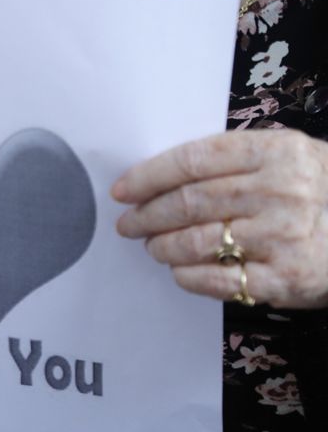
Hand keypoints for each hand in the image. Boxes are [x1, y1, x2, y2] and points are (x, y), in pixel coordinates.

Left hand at [112, 129, 327, 307]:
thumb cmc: (319, 190)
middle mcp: (280, 191)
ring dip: (162, 247)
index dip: (148, 176)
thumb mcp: (289, 157)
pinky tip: (180, 271)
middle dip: (147, 215)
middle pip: (188, 202)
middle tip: (128, 224)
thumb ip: (235, 161)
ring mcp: (284, 236)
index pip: (193, 161)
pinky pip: (218, 280)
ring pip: (196, 241)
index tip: (122, 190)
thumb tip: (162, 176)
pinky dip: (188, 276)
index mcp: (275, 152)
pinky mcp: (287, 278)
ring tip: (152, 247)